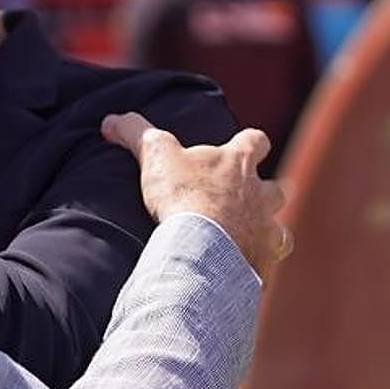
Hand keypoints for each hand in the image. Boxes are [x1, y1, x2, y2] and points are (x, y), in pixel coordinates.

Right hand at [102, 112, 290, 278]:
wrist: (201, 246)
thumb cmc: (183, 194)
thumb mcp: (154, 154)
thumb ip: (135, 132)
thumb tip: (110, 120)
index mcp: (239, 162)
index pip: (256, 141)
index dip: (250, 143)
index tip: (241, 147)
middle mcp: (261, 194)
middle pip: (276, 189)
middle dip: (263, 194)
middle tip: (240, 201)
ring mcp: (266, 229)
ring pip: (279, 229)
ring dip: (265, 231)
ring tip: (242, 238)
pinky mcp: (262, 260)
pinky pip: (266, 263)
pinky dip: (254, 264)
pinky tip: (237, 269)